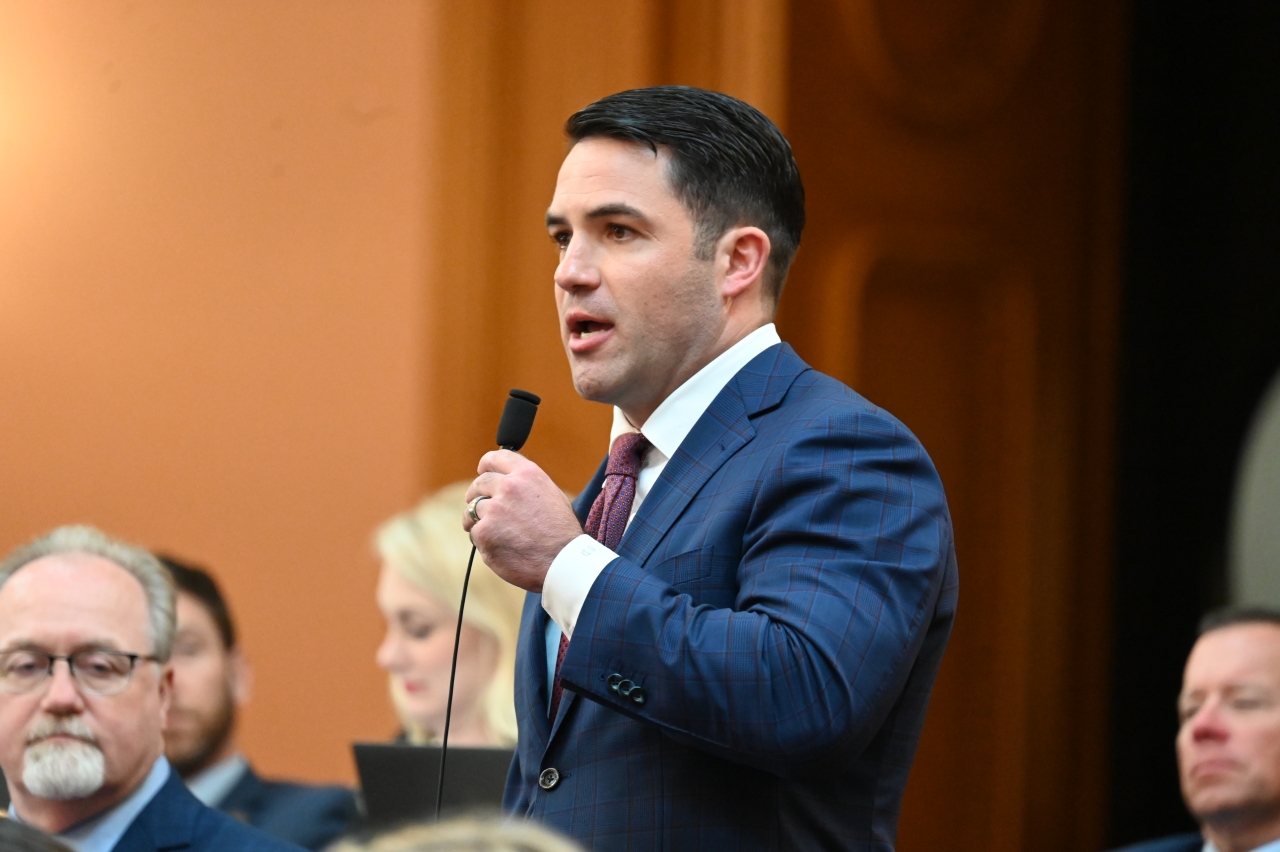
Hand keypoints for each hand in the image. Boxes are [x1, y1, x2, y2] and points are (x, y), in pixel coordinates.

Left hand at [463, 450, 582, 591]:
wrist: (563, 562)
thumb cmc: (561, 532)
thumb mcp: (551, 495)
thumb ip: (526, 484)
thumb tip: (506, 481)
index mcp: (527, 474)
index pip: (495, 458)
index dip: (486, 464)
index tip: (481, 470)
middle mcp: (508, 487)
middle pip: (479, 484)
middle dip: (476, 494)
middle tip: (479, 506)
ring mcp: (494, 511)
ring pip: (472, 510)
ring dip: (477, 520)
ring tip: (493, 533)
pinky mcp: (483, 533)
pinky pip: (475, 534)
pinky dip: (483, 541)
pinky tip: (501, 548)